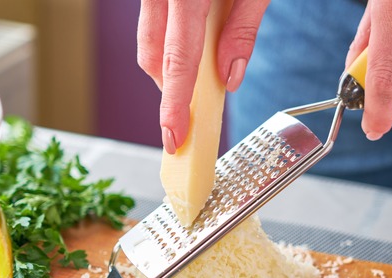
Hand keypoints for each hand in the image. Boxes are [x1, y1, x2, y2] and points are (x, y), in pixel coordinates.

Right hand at [137, 0, 269, 153]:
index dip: (175, 105)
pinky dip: (169, 41)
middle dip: (172, 91)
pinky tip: (194, 42)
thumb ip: (243, 29)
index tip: (175, 138)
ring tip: (202, 74)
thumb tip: (230, 75)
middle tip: (196, 111)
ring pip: (148, 43)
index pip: (178, 61)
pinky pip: (153, 24)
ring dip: (170, 66)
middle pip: (154, 58)